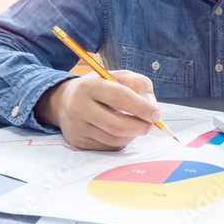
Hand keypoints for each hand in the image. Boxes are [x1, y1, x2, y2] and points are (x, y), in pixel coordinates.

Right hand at [35, 70, 160, 149]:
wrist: (66, 100)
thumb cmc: (100, 86)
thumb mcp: (119, 76)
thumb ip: (140, 85)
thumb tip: (152, 108)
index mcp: (90, 85)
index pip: (120, 98)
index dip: (142, 107)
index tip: (156, 114)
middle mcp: (78, 106)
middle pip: (117, 125)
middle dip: (141, 127)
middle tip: (151, 125)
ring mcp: (77, 127)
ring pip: (114, 139)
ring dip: (133, 135)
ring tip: (137, 125)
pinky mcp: (78, 142)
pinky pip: (109, 147)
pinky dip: (122, 141)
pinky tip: (122, 131)